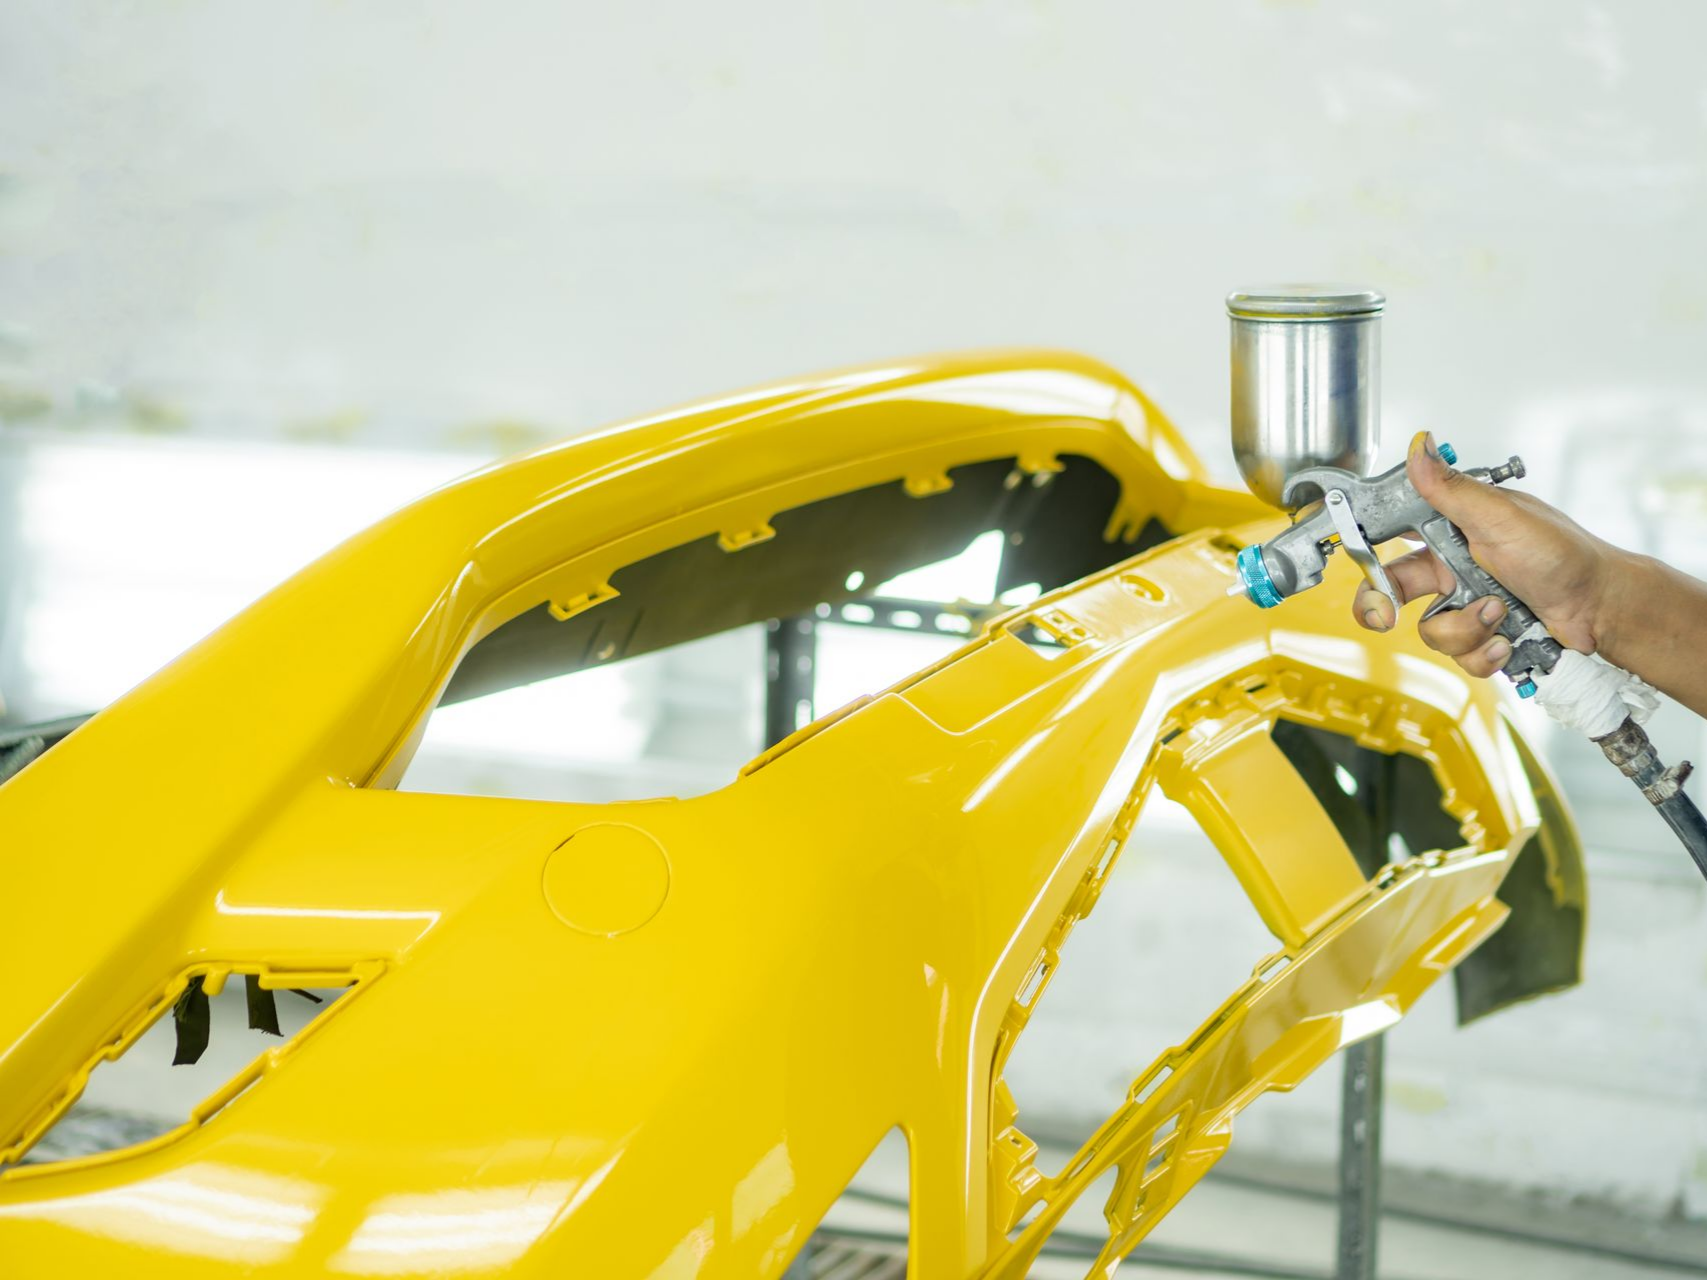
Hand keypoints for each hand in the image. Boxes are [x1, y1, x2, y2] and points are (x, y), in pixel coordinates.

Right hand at [1352, 431, 1621, 677]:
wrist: (1600, 607)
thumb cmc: (1562, 554)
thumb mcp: (1501, 517)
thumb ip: (1451, 489)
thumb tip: (1419, 445)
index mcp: (1450, 531)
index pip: (1390, 536)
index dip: (1365, 551)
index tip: (1353, 564)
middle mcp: (1452, 568)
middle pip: (1391, 591)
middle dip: (1382, 608)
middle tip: (1384, 617)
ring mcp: (1465, 604)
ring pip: (1429, 630)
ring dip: (1463, 628)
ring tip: (1498, 613)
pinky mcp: (1481, 636)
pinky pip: (1458, 656)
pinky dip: (1483, 652)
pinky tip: (1505, 639)